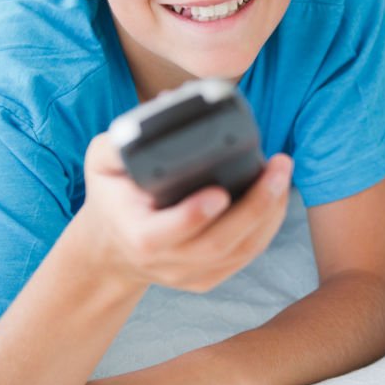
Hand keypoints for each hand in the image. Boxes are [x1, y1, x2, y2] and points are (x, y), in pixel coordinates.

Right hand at [75, 132, 292, 292]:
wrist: (111, 248)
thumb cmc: (112, 195)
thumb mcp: (102, 163)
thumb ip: (122, 141)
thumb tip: (164, 107)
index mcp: (136, 235)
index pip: (164, 234)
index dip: (193, 216)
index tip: (219, 192)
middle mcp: (164, 261)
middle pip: (217, 243)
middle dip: (254, 206)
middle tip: (277, 168)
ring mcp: (189, 274)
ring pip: (240, 251)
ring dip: (270, 212)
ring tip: (282, 174)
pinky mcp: (209, 277)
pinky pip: (247, 255)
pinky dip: (268, 225)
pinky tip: (278, 196)